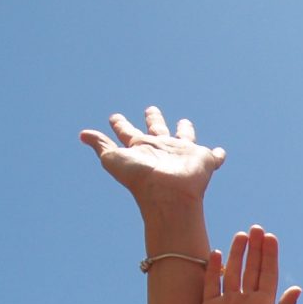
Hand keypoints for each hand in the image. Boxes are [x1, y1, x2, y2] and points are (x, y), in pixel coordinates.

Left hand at [80, 107, 225, 209]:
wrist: (168, 194)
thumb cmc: (140, 178)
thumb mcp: (113, 159)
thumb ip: (101, 144)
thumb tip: (82, 135)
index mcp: (141, 147)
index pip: (127, 131)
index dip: (119, 124)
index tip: (114, 117)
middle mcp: (161, 149)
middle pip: (156, 129)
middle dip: (153, 119)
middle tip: (151, 109)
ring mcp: (183, 154)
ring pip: (184, 137)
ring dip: (185, 130)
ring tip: (185, 123)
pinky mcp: (204, 160)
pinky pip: (214, 156)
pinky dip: (218, 154)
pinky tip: (221, 152)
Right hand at [200, 227, 300, 303]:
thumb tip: (298, 288)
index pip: (268, 274)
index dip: (269, 256)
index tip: (270, 237)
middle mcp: (247, 301)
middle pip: (251, 269)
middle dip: (254, 250)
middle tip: (256, 228)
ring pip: (233, 273)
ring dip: (236, 255)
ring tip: (240, 235)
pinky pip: (212, 285)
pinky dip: (214, 270)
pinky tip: (216, 254)